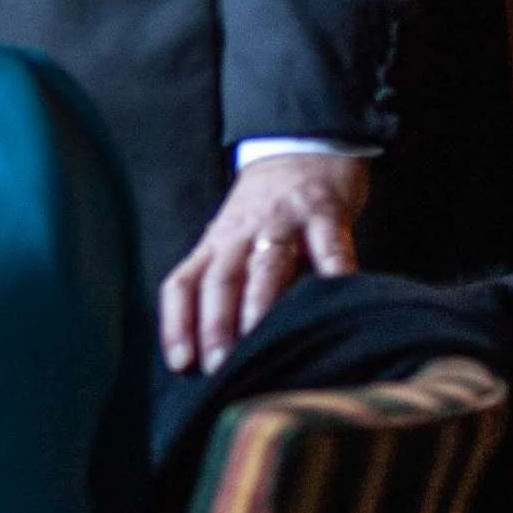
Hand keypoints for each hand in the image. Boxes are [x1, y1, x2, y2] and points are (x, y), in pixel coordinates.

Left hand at [159, 152, 369, 374]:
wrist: (302, 145)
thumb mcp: (235, 242)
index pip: (182, 284)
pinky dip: (333, 270)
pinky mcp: (324, 212)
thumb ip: (226, 284)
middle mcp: (241, 233)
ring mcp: (282, 221)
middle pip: (219, 279)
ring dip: (258, 303)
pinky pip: (329, 244)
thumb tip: (215, 350)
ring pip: (265, 263)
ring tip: (259, 341)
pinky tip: (336, 296)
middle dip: (215, 324)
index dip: (176, 323)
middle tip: (217, 366)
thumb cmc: (265, 211)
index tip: (179, 364)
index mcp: (215, 245)